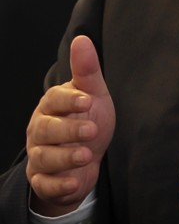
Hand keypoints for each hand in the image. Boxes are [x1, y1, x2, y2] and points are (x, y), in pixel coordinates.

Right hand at [26, 35, 115, 214]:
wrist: (87, 159)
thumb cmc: (88, 119)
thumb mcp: (93, 95)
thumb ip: (87, 70)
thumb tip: (82, 39)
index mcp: (52, 106)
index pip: (54, 100)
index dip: (69, 100)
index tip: (88, 100)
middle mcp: (40, 130)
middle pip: (46, 130)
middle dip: (68, 131)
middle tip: (92, 131)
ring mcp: (39, 155)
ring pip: (44, 157)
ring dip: (65, 158)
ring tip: (87, 156)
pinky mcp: (43, 179)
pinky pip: (45, 184)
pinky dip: (60, 185)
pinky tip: (76, 181)